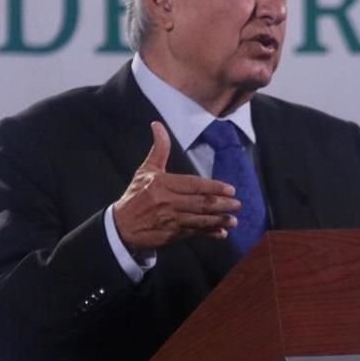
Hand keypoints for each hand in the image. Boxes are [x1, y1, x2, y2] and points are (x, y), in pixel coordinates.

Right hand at [112, 121, 239, 250]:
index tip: (230, 189)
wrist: (121, 227)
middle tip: (238, 204)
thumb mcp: (145, 170)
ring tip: (234, 220)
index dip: (214, 187)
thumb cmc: (135, 196)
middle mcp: (168, 202)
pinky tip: (222, 233)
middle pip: (200, 203)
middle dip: (222, 204)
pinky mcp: (172, 235)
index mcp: (163, 184)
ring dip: (219, 220)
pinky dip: (209, 233)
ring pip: (200, 220)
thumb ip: (159, 149)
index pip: (194, 185)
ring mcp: (171, 220)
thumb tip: (157, 124)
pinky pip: (194, 233)